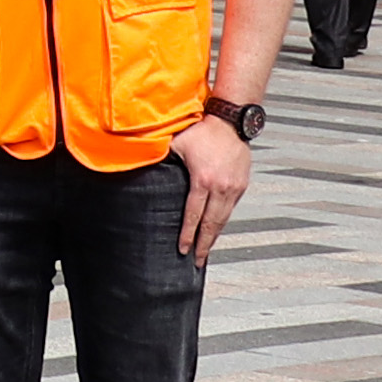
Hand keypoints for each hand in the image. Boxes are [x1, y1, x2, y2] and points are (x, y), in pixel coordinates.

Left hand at [169, 112, 255, 255]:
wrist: (230, 121)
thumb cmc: (204, 129)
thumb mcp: (177, 143)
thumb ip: (162, 158)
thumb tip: (140, 164)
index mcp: (203, 180)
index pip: (193, 215)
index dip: (187, 234)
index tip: (183, 249)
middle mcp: (220, 187)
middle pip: (211, 224)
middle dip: (203, 245)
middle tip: (197, 261)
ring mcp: (233, 188)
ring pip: (223, 219)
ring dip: (214, 236)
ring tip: (206, 250)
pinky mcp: (241, 185)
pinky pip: (231, 209)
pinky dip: (223, 222)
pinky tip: (216, 229)